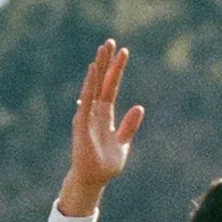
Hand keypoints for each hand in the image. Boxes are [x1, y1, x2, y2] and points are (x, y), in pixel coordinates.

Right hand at [57, 39, 144, 217]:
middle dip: (106, 62)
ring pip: (93, 86)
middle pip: (101, 81)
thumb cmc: (106, 164)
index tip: (122, 52)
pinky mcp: (82, 123)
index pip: (111, 87)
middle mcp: (95, 111)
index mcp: (105, 115)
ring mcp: (87, 116)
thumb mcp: (123, 143)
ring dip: (98, 67)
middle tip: (110, 41)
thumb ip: (129, 126)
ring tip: (103, 48)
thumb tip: (139, 107)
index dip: (116, 70)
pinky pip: (86, 100)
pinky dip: (90, 85)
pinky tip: (94, 71)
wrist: (93, 180)